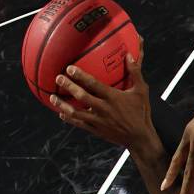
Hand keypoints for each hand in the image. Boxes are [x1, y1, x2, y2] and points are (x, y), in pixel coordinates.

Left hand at [50, 37, 155, 151]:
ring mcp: (99, 121)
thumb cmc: (141, 112)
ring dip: (62, 105)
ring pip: (76, 112)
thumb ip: (135, 73)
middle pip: (82, 97)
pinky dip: (69, 119)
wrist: (140, 137)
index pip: (94, 85)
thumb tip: (129, 55)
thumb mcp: (141, 91)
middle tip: (58, 78)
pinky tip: (61, 113)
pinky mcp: (96, 130)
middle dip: (68, 87)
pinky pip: (79, 124)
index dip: (81, 76)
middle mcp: (104, 109)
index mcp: (113, 98)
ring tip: (52, 97)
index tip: (69, 68)